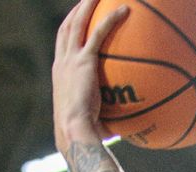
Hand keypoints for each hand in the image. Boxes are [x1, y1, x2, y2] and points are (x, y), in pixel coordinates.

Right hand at [52, 0, 128, 151]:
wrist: (75, 130)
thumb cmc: (87, 133)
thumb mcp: (97, 119)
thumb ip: (111, 114)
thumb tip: (134, 123)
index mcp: (61, 74)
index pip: (64, 46)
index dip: (70, 32)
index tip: (79, 23)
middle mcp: (62, 62)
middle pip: (67, 28)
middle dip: (77, 12)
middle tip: (88, 1)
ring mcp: (70, 60)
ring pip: (77, 23)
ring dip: (87, 6)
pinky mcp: (83, 61)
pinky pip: (98, 33)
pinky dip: (110, 18)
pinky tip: (125, 9)